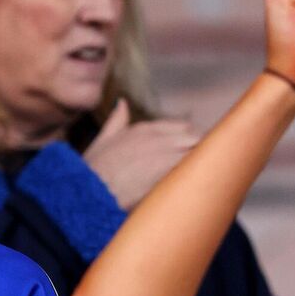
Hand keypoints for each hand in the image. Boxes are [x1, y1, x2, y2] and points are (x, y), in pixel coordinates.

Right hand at [83, 99, 199, 210]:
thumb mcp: (101, 140)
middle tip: (202, 168)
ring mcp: (164, 153)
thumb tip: (122, 102)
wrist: (90, 193)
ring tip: (204, 178)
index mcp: (143, 128)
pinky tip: (200, 186)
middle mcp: (156, 137)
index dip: (188, 140)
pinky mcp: (170, 171)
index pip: (182, 127)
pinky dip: (201, 175)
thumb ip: (116, 121)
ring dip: (203, 162)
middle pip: (195, 137)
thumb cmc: (93, 170)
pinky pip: (195, 167)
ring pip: (199, 150)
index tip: (190, 153)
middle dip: (201, 150)